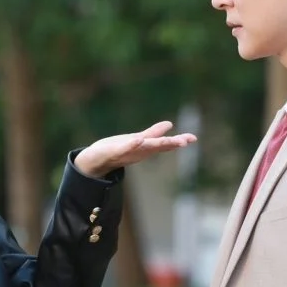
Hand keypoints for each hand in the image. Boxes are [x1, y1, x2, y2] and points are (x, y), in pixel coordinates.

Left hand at [74, 121, 197, 177]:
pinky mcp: (113, 152)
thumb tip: (170, 124)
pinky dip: (132, 145)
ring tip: (168, 140)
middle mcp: (139, 151)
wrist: (95, 161)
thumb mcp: (137, 139)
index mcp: (145, 147)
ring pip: (144, 148)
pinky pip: (124, 148)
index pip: (164, 143)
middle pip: (157, 146)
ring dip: (155, 144)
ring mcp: (127, 152)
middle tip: (185, 141)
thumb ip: (153, 133)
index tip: (192, 138)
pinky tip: (139, 139)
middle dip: (171, 143)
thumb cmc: (116, 150)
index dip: (178, 141)